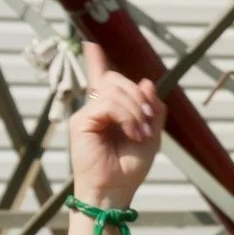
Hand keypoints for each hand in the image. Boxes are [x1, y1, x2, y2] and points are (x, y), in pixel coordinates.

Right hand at [70, 72, 165, 206]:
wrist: (116, 190)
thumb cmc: (129, 168)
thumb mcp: (151, 135)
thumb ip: (152, 108)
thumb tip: (145, 81)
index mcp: (110, 111)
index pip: (101, 79)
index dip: (96, 61)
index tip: (91, 44)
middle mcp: (95, 108)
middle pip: (115, 79)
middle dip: (138, 96)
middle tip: (149, 121)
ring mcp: (87, 113)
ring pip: (114, 89)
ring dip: (135, 109)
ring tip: (141, 133)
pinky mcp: (81, 121)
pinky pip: (107, 103)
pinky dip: (126, 116)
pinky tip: (133, 133)